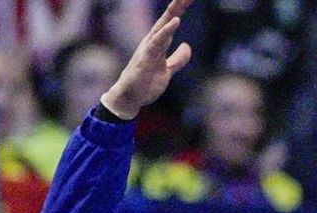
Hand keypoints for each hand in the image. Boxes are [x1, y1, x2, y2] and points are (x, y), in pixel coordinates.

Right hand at [99, 0, 192, 118]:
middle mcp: (152, 41)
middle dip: (177, 5)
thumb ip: (178, 59)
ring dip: (173, 12)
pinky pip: (157, 41)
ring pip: (162, 26)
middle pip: (167, 19)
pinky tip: (175, 21)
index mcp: (158, 43)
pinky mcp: (146, 57)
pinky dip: (166, 31)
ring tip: (181, 0)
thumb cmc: (145, 83)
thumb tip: (186, 45)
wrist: (130, 98)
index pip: (171, 22)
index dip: (180, 9)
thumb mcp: (167, 70)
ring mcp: (149, 48)